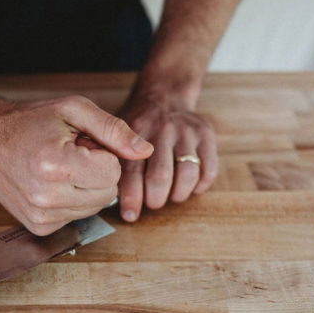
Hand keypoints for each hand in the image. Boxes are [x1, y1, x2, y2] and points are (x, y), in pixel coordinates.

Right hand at [0, 96, 153, 234]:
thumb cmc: (30, 121)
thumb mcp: (75, 110)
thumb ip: (114, 130)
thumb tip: (146, 151)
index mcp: (54, 165)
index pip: (112, 172)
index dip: (103, 152)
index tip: (78, 142)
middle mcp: (46, 197)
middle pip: (108, 194)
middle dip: (98, 172)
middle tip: (71, 154)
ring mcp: (40, 217)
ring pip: (95, 207)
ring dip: (86, 187)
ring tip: (61, 167)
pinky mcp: (39, 227)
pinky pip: (78, 216)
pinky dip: (73, 200)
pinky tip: (52, 183)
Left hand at [117, 91, 217, 220]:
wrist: (164, 96)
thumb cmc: (136, 126)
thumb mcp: (117, 132)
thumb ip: (111, 157)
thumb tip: (104, 191)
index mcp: (137, 130)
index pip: (132, 170)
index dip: (131, 197)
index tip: (130, 215)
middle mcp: (163, 129)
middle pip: (160, 176)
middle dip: (155, 199)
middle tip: (152, 203)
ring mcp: (187, 132)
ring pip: (188, 175)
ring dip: (177, 195)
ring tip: (170, 196)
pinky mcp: (207, 135)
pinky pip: (209, 170)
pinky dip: (199, 186)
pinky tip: (189, 187)